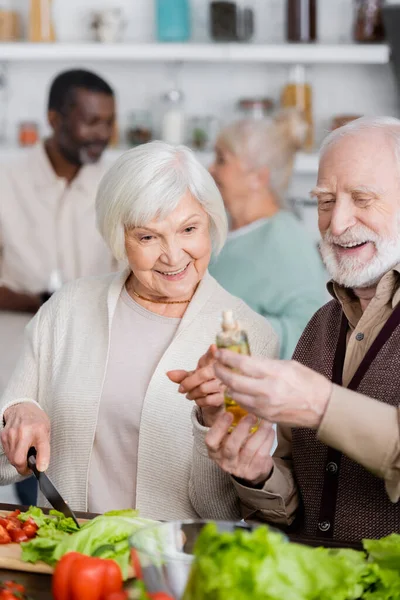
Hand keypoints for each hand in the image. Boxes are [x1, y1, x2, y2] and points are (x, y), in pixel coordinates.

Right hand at [1, 404, 49, 474]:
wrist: (22, 408)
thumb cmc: (36, 421)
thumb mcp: (47, 431)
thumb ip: (44, 448)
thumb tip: (41, 466)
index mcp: (39, 429)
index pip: (42, 447)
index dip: (42, 460)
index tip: (41, 468)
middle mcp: (24, 430)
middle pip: (18, 459)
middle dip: (23, 468)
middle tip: (29, 467)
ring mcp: (11, 433)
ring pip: (12, 458)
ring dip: (18, 461)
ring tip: (25, 454)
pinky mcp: (3, 436)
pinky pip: (7, 453)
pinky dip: (13, 455)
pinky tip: (18, 448)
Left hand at [167, 345, 225, 426]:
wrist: (213, 397)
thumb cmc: (203, 382)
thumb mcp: (192, 376)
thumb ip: (181, 375)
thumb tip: (168, 374)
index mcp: (212, 362)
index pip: (212, 355)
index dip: (212, 352)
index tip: (212, 347)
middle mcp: (220, 372)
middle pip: (203, 374)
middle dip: (188, 383)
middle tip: (182, 389)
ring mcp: (223, 385)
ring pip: (203, 389)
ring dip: (192, 394)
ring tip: (190, 395)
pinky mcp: (224, 397)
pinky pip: (208, 400)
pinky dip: (199, 402)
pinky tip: (199, 400)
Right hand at [206, 412, 274, 485]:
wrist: (250, 467)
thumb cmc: (237, 445)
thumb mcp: (228, 437)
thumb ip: (228, 423)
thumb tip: (236, 397)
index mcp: (214, 450)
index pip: (211, 440)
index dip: (219, 427)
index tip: (229, 414)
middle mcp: (224, 461)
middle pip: (230, 446)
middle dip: (242, 429)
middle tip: (251, 416)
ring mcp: (239, 468)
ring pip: (249, 450)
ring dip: (259, 433)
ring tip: (266, 420)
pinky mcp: (253, 471)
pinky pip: (261, 454)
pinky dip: (267, 440)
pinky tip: (270, 430)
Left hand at [214, 351, 331, 429]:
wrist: (323, 407)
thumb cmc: (309, 382)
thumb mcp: (288, 365)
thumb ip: (266, 364)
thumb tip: (247, 361)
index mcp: (273, 373)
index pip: (242, 363)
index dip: (226, 357)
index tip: (219, 352)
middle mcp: (266, 390)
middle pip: (233, 381)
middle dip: (220, 372)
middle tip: (216, 365)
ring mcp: (264, 406)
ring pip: (235, 395)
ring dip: (227, 386)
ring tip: (225, 378)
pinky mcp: (265, 417)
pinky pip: (244, 406)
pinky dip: (238, 397)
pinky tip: (238, 391)